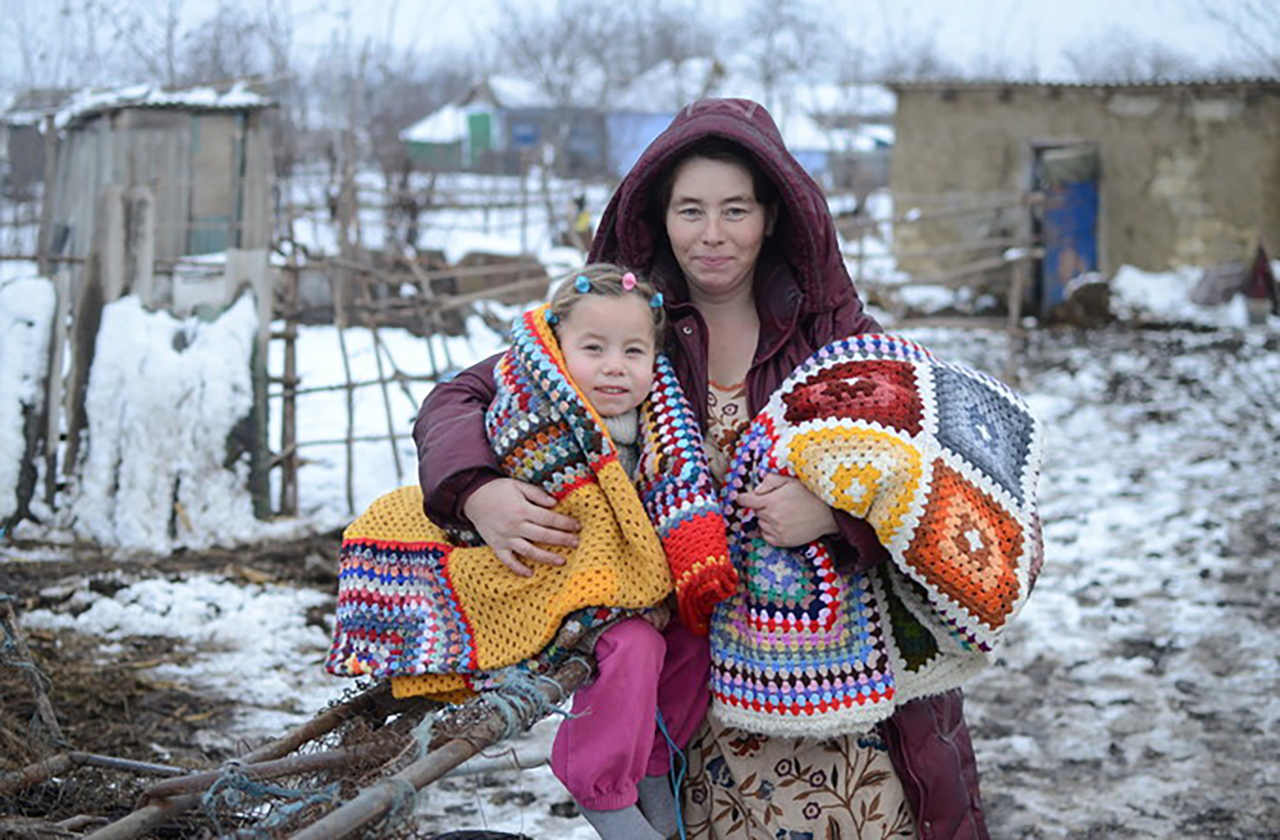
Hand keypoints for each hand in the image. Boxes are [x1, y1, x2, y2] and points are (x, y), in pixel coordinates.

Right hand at [463, 478, 579, 576]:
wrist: (472, 496)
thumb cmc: (497, 489)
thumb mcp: (518, 485)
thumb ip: (536, 494)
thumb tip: (554, 503)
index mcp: (522, 509)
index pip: (549, 518)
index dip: (565, 523)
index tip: (577, 526)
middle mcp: (515, 526)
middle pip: (544, 535)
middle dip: (562, 540)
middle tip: (576, 543)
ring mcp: (505, 537)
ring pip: (529, 551)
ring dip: (547, 557)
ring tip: (562, 561)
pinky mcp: (496, 545)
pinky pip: (508, 560)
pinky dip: (518, 568)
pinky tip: (530, 573)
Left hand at [736, 474, 837, 547]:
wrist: (826, 515)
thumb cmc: (809, 495)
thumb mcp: (789, 481)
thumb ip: (769, 481)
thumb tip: (756, 490)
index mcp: (771, 501)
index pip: (746, 501)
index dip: (742, 498)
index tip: (741, 498)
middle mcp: (771, 517)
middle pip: (755, 511)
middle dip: (761, 506)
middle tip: (776, 503)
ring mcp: (776, 530)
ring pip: (760, 523)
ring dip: (766, 518)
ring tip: (782, 513)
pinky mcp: (781, 541)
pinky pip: (766, 536)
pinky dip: (769, 530)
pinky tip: (781, 524)